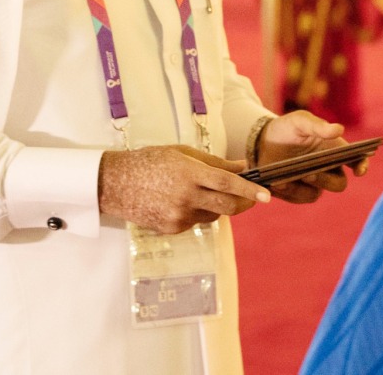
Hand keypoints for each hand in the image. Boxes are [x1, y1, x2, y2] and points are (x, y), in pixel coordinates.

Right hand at [98, 145, 269, 234]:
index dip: (250, 190)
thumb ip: (215, 162)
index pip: (228, 183)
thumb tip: (243, 166)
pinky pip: (196, 222)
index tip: (267, 195)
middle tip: (251, 197)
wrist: (114, 184)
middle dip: (244, 203)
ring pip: (213, 214)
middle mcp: (186, 197)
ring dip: (217, 205)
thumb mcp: (182, 153)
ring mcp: (178, 216)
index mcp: (190, 173)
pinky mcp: (171, 229)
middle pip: (228, 206)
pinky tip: (181, 201)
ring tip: (200, 191)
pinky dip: (198, 212)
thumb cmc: (150, 161)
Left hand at [256, 110, 367, 203]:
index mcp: (335, 150)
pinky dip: (289, 191)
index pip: (357, 160)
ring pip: (317, 194)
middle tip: (310, 174)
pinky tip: (278, 182)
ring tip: (286, 178)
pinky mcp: (298, 192)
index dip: (362, 166)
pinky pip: (299, 198)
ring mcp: (314, 183)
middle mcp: (328, 169)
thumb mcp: (300, 121)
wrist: (262, 141)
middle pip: (338, 184)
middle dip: (326, 181)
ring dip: (303, 187)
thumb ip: (318, 126)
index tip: (359, 171)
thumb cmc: (287, 128)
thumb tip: (339, 129)